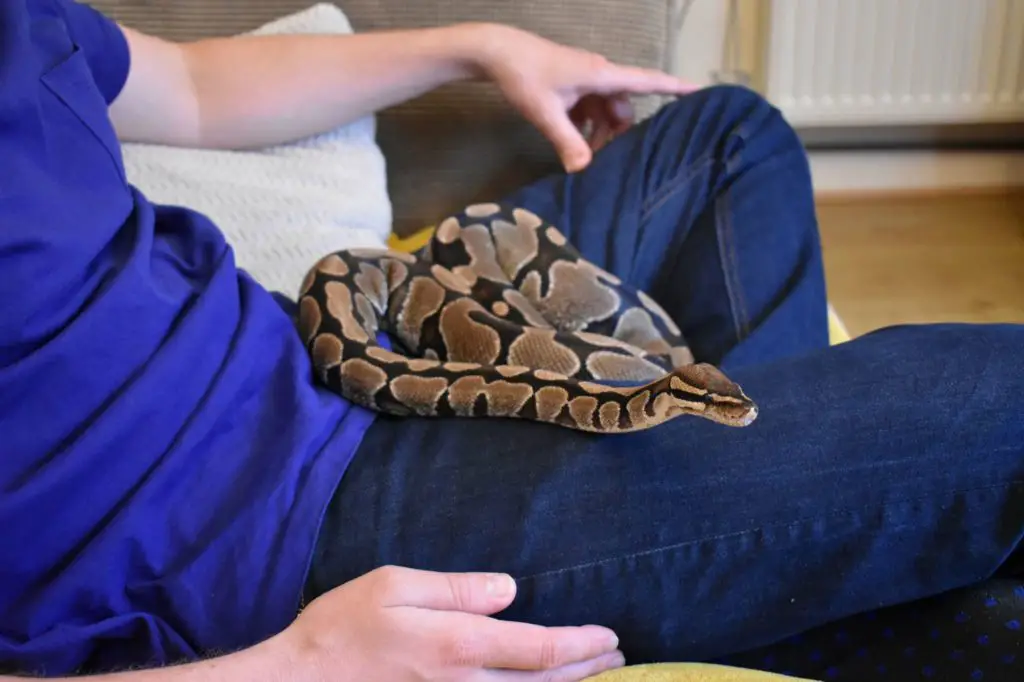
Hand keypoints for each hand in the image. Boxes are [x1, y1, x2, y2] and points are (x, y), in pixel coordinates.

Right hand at [274, 565, 624, 681]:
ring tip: (596, 677)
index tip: (610, 636)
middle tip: (617, 657)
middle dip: (587, 671)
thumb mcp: (393, 585)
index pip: (540, 650)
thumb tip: (510, 589)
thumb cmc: (341, 629)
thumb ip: (457, 589)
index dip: (582, 646)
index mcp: (459, 645)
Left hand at [472, 24, 696, 172]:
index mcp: (602, 75)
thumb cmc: (524, 76)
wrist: (498, 53)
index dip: (677, 88)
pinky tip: (573, 144)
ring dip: (601, 134)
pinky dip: (587, 127)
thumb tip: (585, 170)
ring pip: (608, 112)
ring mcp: (587, 81)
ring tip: (584, 156)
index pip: (649, 81)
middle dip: (620, 134)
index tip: (703, 92)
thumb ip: (568, 141)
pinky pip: (592, 110)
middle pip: (625, 107)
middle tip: (605, 159)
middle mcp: (600, 75)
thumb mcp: (546, 112)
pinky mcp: (574, 87)